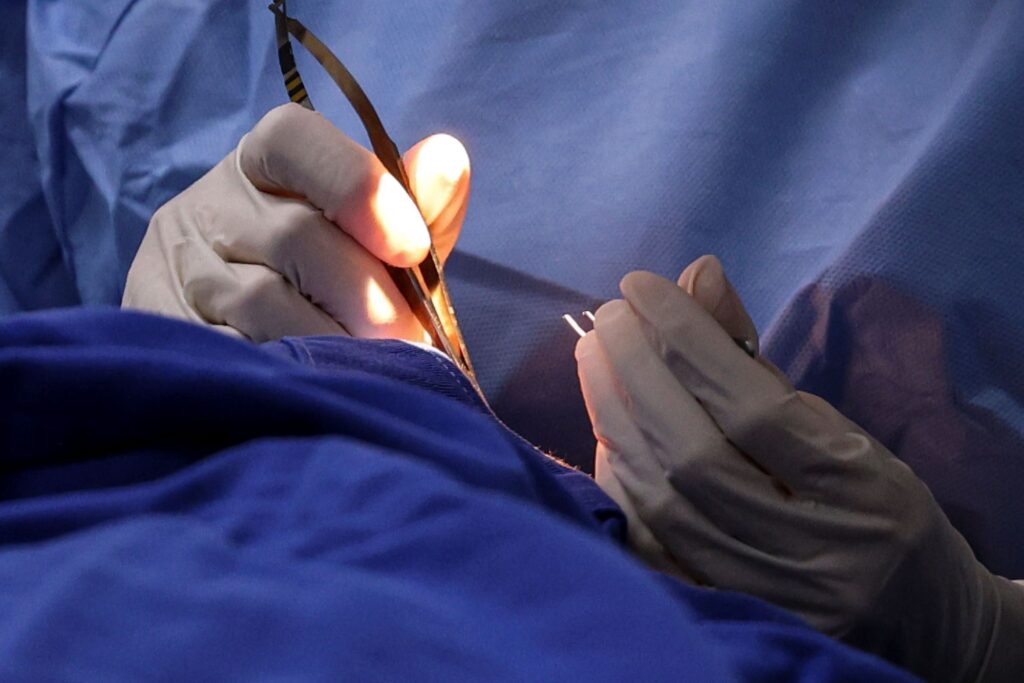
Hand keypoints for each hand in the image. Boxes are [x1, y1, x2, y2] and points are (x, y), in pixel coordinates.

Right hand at [123, 103, 469, 342]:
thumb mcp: (378, 242)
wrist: (233, 345)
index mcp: (263, 163)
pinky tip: (316, 389)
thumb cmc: (328, 282)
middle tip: (407, 341)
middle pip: (294, 235)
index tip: (412, 249)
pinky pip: (224, 353)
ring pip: (259, 301)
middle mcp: (210, 205)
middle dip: (366, 295)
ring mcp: (173, 267)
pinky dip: (283, 374)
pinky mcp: (154, 328)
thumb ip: (415, 207)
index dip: (358, 187)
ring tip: (371, 372)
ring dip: (331, 344)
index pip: (295, 140)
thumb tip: (448, 161)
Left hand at [575, 256, 1023, 681]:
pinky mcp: (730, 620)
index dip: (687, 341)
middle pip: (696, 455)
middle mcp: (816, 548)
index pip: (754, 406)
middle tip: (607, 320)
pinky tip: (604, 436)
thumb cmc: (877, 506)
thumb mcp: (842, 428)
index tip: (640, 288)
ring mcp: (769, 595)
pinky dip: (619, 486)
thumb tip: (696, 276)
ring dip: (615, 422)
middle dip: (637, 374)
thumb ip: (758, 360)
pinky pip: (651, 549)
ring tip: (594, 362)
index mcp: (860, 486)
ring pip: (665, 504)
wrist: (921, 619)